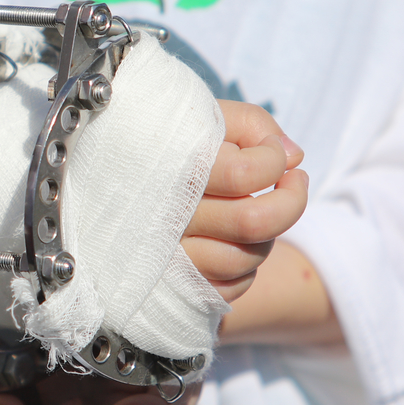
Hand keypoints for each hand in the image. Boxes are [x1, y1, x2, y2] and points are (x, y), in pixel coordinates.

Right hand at [181, 100, 308, 302]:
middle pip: (252, 222)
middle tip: (295, 182)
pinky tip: (236, 242)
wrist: (109, 174)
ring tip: (259, 211)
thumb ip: (252, 124)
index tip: (275, 152)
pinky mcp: (170, 283)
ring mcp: (165, 253)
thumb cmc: (168, 142)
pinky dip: (244, 270)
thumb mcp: (204, 115)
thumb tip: (294, 157)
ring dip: (266, 238)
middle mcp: (165, 213)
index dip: (276, 161)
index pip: (246, 173)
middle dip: (291, 202)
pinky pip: (226, 289)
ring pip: (242, 259)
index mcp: (173, 165)